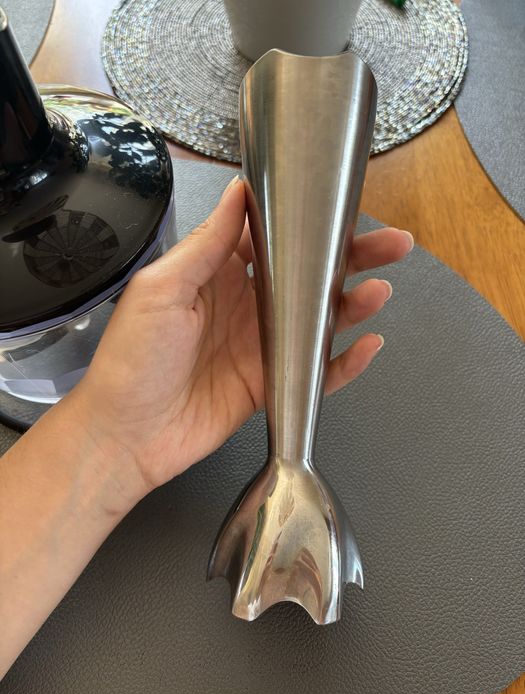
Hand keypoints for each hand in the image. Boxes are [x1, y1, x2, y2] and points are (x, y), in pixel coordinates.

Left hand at [73, 177, 412, 499]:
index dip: (308, 223)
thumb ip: (206, 244)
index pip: (273, 239)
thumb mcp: (162, 288)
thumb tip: (237, 192)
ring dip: (353, 306)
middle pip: (307, 277)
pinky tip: (366, 347)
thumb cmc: (131, 359)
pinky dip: (343, 363)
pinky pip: (314, 373)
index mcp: (216, 275)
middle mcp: (245, 306)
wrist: (125, 435)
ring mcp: (260, 346)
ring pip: (319, 321)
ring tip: (379, 292)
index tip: (341, 208)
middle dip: (351, 259)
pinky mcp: (269, 385)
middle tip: (391, 245)